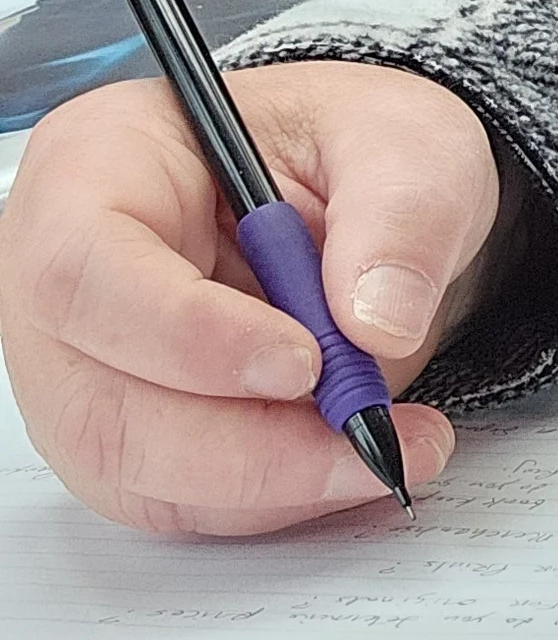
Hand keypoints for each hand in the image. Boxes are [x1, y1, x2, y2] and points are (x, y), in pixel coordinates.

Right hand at [0, 61, 500, 536]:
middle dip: (247, 447)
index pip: (87, 271)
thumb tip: (377, 323)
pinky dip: (275, 495)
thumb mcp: (406, 139)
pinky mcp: (135, 432)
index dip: (187, 335)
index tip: (304, 363)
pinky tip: (347, 460)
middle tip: (371, 435)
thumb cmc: (352, 149)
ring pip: (137, 472)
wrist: (375, 203)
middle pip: (99, 404)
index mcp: (100, 167)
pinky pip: (182, 500)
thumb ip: (403, 213)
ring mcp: (89, 366)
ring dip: (271, 482)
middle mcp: (70, 278)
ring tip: (384, 445)